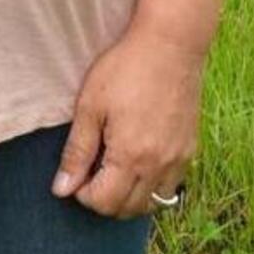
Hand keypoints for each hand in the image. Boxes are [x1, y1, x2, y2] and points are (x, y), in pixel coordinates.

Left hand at [57, 25, 205, 217]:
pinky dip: (152, 187)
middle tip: (91, 174)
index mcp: (131, 156)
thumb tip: (62, 190)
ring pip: (152, 203)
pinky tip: (138, 164)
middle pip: (128, 209)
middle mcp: (159, 165)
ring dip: (129, 198)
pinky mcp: (191, 149)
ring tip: (113, 171)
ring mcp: (179, 159)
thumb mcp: (90, 107)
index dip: (83, 195)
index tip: (76, 176)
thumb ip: (77, 153)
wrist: (171, 44)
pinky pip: (171, 186)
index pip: (104, 203)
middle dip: (104, 200)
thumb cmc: (126, 69)